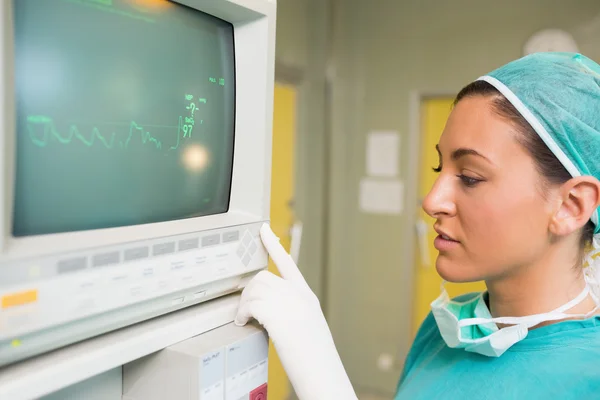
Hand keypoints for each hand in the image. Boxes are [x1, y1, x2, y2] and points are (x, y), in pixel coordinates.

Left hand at [235, 224, 356, 399]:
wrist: (323, 373)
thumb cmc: (316, 358)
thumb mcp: (308, 326)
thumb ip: (292, 311)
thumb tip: (270, 312)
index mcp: (306, 296)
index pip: (287, 262)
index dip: (273, 245)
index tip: (263, 230)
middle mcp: (298, 295)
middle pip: (264, 277)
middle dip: (249, 291)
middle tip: (244, 310)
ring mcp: (289, 304)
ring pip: (255, 289)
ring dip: (244, 303)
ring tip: (243, 319)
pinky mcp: (278, 315)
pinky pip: (251, 304)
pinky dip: (242, 313)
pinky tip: (242, 323)